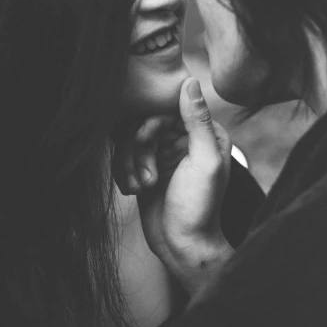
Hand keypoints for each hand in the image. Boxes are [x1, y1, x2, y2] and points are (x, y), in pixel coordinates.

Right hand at [112, 77, 234, 297]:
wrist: (181, 246)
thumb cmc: (199, 206)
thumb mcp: (203, 160)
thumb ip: (197, 120)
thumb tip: (190, 80)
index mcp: (204, 133)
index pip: (167, 108)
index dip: (152, 122)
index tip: (147, 140)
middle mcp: (183, 139)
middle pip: (144, 123)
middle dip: (140, 149)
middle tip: (148, 174)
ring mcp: (163, 153)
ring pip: (130, 139)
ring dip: (131, 164)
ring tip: (144, 186)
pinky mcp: (145, 167)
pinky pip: (122, 156)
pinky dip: (124, 173)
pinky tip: (135, 189)